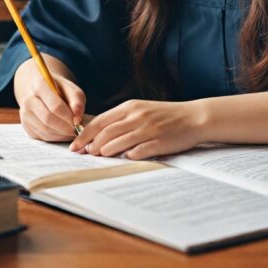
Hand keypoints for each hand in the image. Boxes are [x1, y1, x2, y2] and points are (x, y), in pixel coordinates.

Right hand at [14, 56, 85, 141]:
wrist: (44, 92)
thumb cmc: (61, 90)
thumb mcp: (72, 90)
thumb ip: (77, 102)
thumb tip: (77, 119)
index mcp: (39, 85)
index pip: (55, 106)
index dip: (69, 117)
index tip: (78, 122)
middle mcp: (28, 99)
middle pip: (48, 119)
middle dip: (65, 128)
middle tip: (77, 130)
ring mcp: (25, 113)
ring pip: (45, 130)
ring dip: (61, 134)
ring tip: (72, 131)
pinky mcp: (26, 125)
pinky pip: (42, 136)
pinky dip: (56, 137)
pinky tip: (63, 133)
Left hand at [69, 99, 205, 159]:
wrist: (193, 117)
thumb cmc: (164, 115)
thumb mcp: (141, 110)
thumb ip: (121, 120)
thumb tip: (98, 136)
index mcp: (130, 107)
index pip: (100, 121)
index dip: (85, 134)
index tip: (74, 145)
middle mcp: (137, 116)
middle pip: (106, 132)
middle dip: (91, 145)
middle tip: (83, 154)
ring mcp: (148, 129)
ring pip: (119, 142)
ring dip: (106, 151)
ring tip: (99, 157)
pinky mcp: (159, 141)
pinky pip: (139, 150)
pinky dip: (129, 155)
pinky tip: (124, 159)